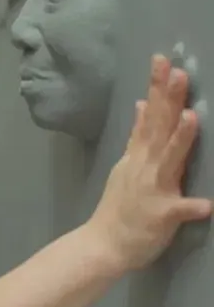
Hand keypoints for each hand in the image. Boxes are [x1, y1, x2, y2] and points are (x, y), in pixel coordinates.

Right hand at [88, 54, 212, 270]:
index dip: (158, 88)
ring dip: (180, 139)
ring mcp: (152, 189)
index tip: (164, 60)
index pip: (151, 115)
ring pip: (169, 159)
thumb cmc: (121, 208)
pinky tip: (207, 204)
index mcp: (139, 155)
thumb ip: (139, 137)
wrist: (103, 246)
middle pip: (159, 128)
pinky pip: (179, 211)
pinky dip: (192, 206)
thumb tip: (143, 104)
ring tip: (192, 116)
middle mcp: (145, 166)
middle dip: (169, 100)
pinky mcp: (160, 215)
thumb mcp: (126, 165)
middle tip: (178, 71)